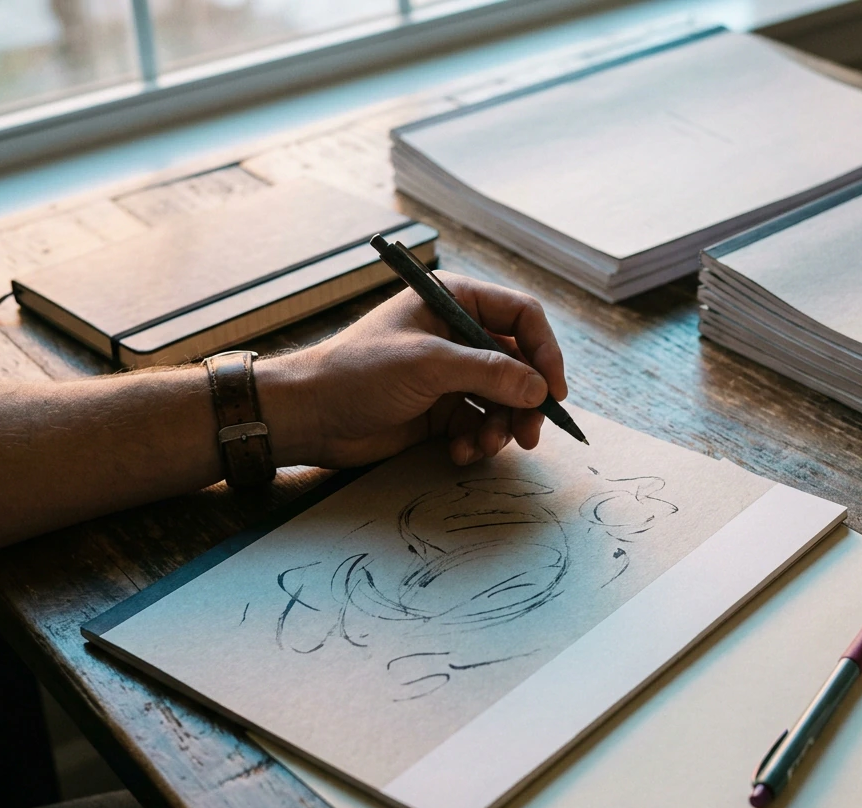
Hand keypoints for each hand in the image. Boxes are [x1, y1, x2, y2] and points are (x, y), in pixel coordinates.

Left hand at [256, 273, 568, 468]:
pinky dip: (478, 441)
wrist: (309, 416)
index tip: (553, 391)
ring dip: (502, 427)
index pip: (521, 316)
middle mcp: (457, 334)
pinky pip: (480, 424)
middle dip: (525, 401)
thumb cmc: (357, 373)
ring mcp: (449, 374)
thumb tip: (539, 389)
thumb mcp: (428, 365)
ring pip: (503, 399)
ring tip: (484, 446)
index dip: (544, 352)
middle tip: (528, 435)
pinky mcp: (440, 409)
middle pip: (518, 364)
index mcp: (454, 301)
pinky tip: (460, 453)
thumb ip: (488, 373)